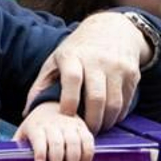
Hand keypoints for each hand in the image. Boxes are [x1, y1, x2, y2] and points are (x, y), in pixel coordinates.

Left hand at [13, 102, 95, 160]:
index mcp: (36, 127)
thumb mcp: (23, 132)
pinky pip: (88, 140)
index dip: (40, 152)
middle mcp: (53, 124)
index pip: (39, 139)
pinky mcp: (82, 127)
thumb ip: (16, 145)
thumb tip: (1, 160)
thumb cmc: (35, 126)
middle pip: (57, 143)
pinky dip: (88, 154)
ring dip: (72, 160)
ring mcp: (69, 125)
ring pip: (74, 143)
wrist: (51, 105)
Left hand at [27, 12, 142, 131]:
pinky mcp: (132, 73)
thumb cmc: (76, 50)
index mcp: (73, 56)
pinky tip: (109, 118)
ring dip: (106, 121)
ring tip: (97, 128)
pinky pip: (126, 101)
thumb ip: (41, 85)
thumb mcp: (55, 60)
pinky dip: (118, 115)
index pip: (72, 78)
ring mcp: (117, 66)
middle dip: (91, 120)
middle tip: (84, 131)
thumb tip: (27, 112)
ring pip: (114, 103)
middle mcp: (97, 60)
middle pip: (96, 97)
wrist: (112, 30)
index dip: (69, 99)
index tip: (67, 115)